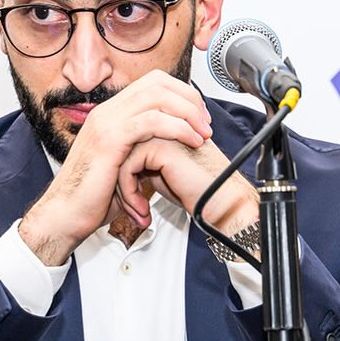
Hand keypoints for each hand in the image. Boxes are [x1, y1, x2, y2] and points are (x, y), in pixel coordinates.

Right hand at [19, 71, 212, 264]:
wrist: (66, 214)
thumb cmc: (91, 197)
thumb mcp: (123, 167)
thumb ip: (143, 151)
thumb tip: (169, 151)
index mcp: (110, 114)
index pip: (152, 83)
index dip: (181, 94)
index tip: (198, 116)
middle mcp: (108, 111)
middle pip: (158, 83)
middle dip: (189, 99)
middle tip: (206, 122)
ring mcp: (107, 121)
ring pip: (157, 96)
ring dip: (188, 113)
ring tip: (203, 134)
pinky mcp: (110, 138)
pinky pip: (152, 121)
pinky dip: (178, 128)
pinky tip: (190, 141)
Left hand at [115, 137, 258, 239]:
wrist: (221, 202)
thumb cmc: (199, 192)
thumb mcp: (163, 175)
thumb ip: (142, 164)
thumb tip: (118, 170)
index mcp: (163, 130)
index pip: (126, 148)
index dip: (125, 179)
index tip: (133, 204)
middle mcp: (162, 127)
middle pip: (121, 153)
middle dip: (122, 187)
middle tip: (133, 211)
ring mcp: (161, 133)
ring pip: (121, 159)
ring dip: (125, 192)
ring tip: (138, 213)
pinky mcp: (160, 146)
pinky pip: (127, 166)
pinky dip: (130, 192)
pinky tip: (143, 209)